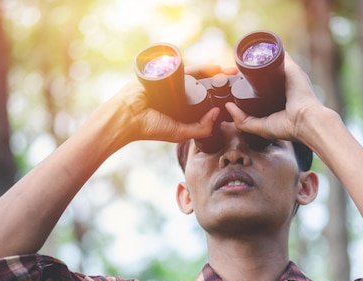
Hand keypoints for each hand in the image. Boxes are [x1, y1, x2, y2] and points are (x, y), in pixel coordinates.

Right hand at [113, 65, 237, 144]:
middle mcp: (178, 94)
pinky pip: (182, 67)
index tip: (232, 90)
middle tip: (234, 75)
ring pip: (195, 73)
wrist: (128, 116)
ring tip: (225, 70)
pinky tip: (209, 66)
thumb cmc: (150, 127)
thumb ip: (200, 128)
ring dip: (211, 70)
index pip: (204, 97)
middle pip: (202, 82)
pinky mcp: (165, 73)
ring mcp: (171, 83)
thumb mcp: (180, 133)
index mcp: (182, 107)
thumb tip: (217, 114)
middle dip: (218, 78)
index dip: (218, 94)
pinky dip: (195, 66)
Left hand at [225, 53, 326, 148]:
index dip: (249, 81)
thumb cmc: (288, 127)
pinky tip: (254, 44)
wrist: (306, 120)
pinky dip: (268, 46)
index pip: (263, 84)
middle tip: (234, 70)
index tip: (236, 81)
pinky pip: (278, 51)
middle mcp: (284, 83)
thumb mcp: (260, 126)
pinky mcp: (290, 66)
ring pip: (270, 59)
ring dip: (257, 56)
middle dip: (250, 68)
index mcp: (279, 96)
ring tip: (240, 57)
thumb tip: (228, 106)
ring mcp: (288, 73)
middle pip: (265, 70)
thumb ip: (243, 120)